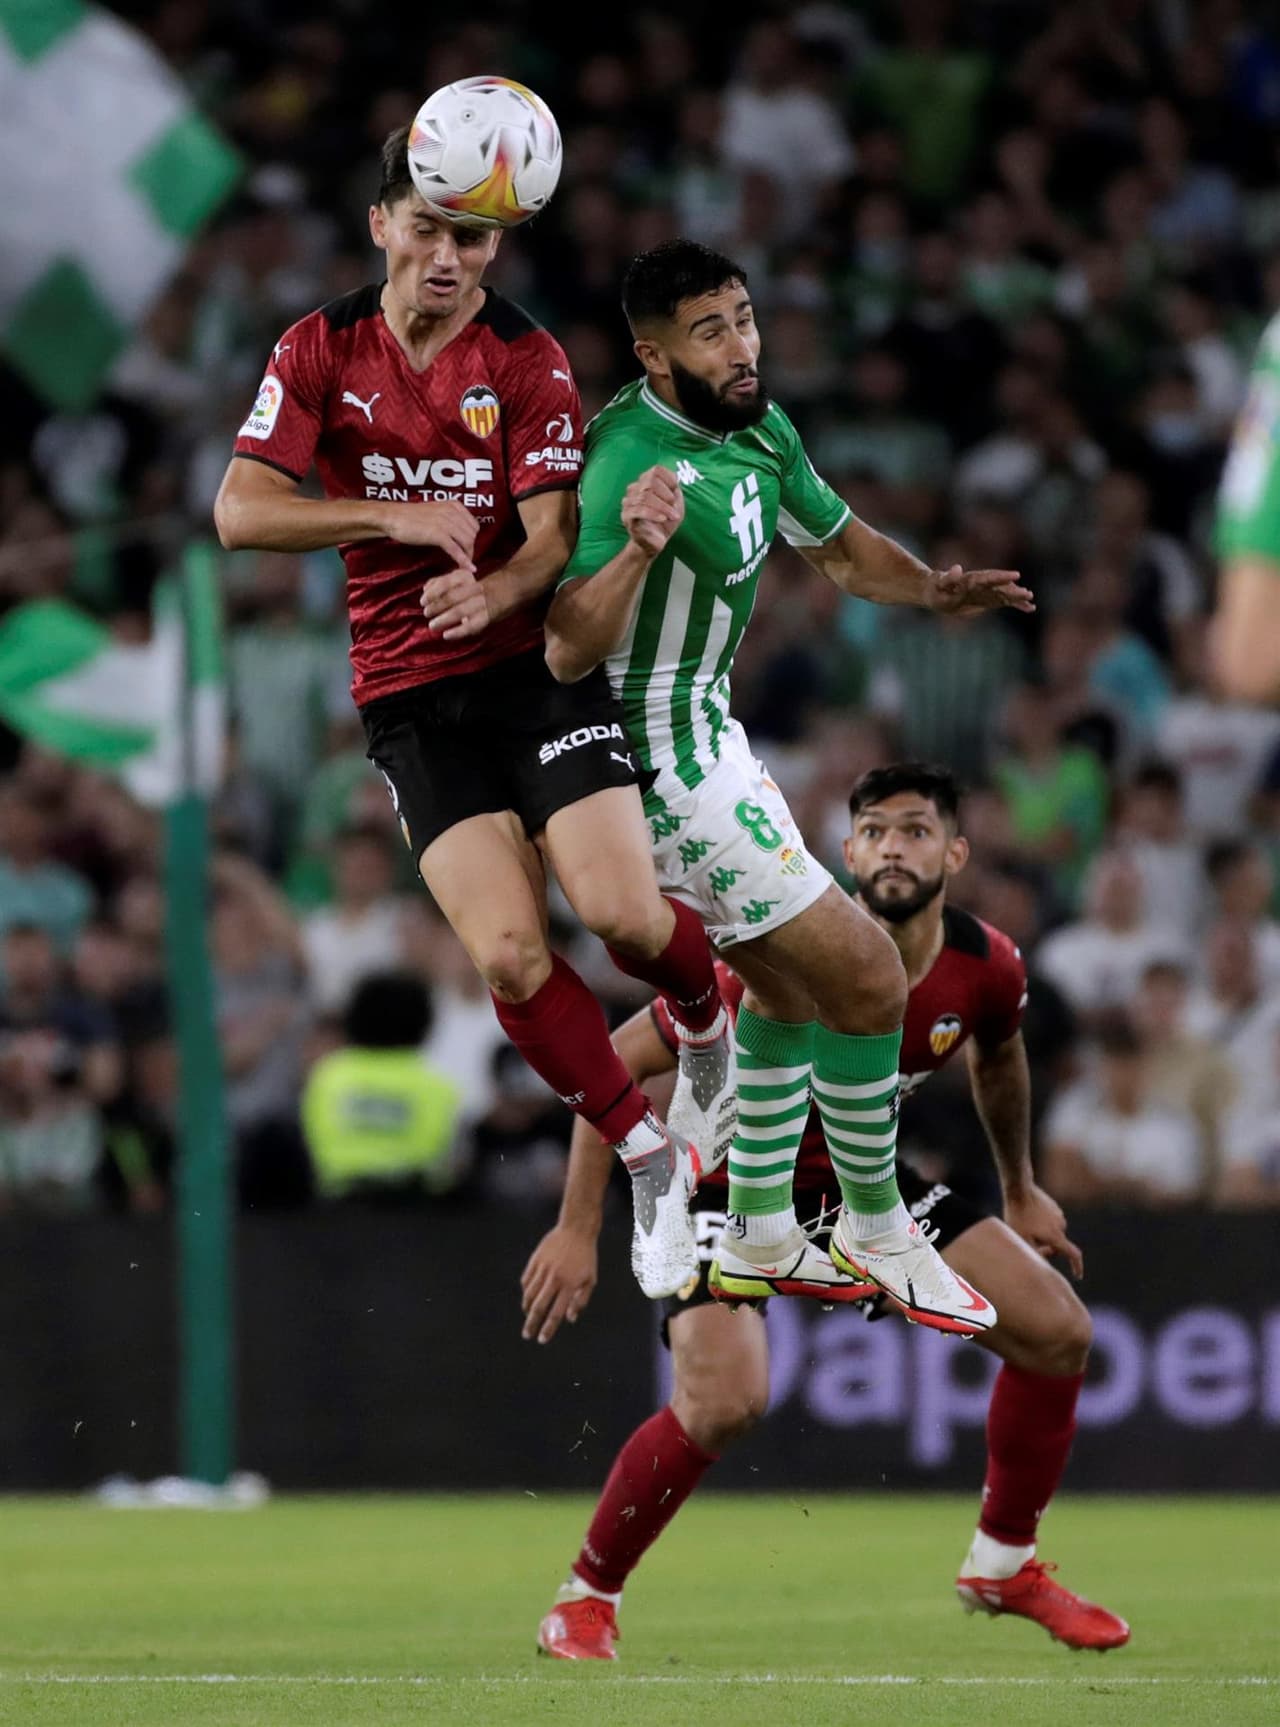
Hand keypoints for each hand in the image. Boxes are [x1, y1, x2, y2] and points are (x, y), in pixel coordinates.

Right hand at [380, 500, 477, 568]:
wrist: (393, 517)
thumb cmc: (410, 516)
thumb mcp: (435, 511)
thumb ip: (449, 518)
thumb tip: (460, 531)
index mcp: (454, 505)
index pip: (474, 524)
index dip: (472, 539)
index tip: (467, 548)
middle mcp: (452, 512)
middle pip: (472, 534)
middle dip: (470, 548)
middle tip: (465, 558)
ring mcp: (445, 522)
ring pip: (467, 542)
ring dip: (468, 556)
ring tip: (464, 565)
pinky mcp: (438, 534)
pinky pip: (456, 550)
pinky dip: (463, 561)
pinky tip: (468, 569)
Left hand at [420, 566, 490, 639]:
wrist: (505, 590)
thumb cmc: (472, 588)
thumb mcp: (458, 579)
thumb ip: (440, 582)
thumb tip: (425, 589)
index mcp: (465, 577)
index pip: (446, 583)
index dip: (432, 593)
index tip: (423, 601)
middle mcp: (475, 588)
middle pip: (451, 597)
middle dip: (436, 607)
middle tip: (426, 613)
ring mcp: (482, 603)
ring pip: (460, 611)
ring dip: (443, 619)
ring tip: (432, 625)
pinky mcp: (487, 617)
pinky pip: (471, 626)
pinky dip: (457, 632)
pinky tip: (446, 635)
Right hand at [520, 1224, 598, 1343]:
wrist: (576, 1229)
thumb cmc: (586, 1257)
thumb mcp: (590, 1279)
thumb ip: (581, 1300)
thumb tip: (570, 1319)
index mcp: (570, 1285)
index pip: (556, 1313)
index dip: (549, 1329)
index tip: (542, 1339)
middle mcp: (555, 1278)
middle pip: (539, 1307)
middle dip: (531, 1324)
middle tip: (527, 1335)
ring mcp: (543, 1268)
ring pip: (530, 1294)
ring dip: (527, 1308)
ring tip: (528, 1316)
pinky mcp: (535, 1260)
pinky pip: (526, 1280)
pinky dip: (526, 1291)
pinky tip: (529, 1297)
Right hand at [622, 466, 683, 557]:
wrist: (656, 541)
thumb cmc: (666, 521)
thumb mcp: (676, 503)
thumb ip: (674, 489)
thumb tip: (674, 479)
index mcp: (646, 482)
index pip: (656, 470)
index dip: (669, 478)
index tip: (676, 490)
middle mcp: (634, 489)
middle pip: (650, 481)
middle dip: (666, 494)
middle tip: (674, 505)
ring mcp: (628, 502)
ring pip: (646, 496)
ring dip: (664, 507)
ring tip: (673, 516)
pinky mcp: (626, 516)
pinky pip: (639, 510)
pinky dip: (654, 514)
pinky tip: (663, 519)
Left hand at [927, 565, 1034, 615]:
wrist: (936, 592)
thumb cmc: (936, 588)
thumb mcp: (939, 584)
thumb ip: (949, 578)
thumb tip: (957, 568)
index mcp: (971, 579)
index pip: (988, 577)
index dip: (1001, 576)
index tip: (1015, 575)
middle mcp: (982, 584)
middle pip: (1000, 586)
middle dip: (1013, 590)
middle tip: (1028, 593)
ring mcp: (986, 591)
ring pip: (1005, 593)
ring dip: (1017, 597)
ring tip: (1031, 600)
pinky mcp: (988, 599)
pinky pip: (1004, 601)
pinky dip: (1016, 604)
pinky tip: (1029, 607)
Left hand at [1004, 1183, 1083, 1278]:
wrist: (1019, 1189)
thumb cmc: (1018, 1215)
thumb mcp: (1021, 1239)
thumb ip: (1034, 1253)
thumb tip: (1042, 1263)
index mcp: (1055, 1236)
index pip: (1073, 1254)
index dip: (1077, 1267)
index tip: (1078, 1275)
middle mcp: (1061, 1225)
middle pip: (1059, 1244)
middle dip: (1049, 1249)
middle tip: (1033, 1248)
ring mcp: (1058, 1214)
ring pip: (1053, 1232)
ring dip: (1044, 1235)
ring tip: (1026, 1229)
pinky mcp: (1053, 1206)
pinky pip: (1050, 1221)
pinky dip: (1043, 1224)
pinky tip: (1028, 1218)